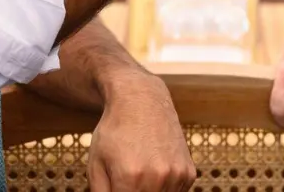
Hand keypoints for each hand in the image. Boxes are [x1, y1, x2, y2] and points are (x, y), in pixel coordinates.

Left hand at [88, 71, 194, 191]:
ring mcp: (176, 175)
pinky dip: (163, 190)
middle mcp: (157, 178)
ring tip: (139, 172)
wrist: (142, 100)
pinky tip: (153, 170)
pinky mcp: (188, 173)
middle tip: (128, 180)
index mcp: (130, 179)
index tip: (119, 187)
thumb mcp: (95, 165)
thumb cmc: (114, 132)